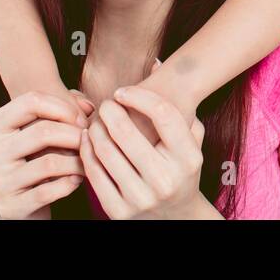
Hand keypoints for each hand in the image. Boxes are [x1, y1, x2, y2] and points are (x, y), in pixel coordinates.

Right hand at [0, 90, 88, 218]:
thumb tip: (88, 107)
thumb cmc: (37, 154)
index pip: (31, 101)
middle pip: (42, 131)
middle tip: (88, 141)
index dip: (64, 108)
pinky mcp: (9, 206)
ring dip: (77, 161)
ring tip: (86, 160)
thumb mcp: (45, 125)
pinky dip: (70, 183)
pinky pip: (48, 191)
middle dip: (75, 134)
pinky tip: (77, 179)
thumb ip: (67, 106)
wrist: (21, 200)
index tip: (82, 120)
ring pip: (49, 163)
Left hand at [80, 86, 208, 218]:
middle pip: (127, 131)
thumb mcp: (192, 141)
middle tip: (105, 103)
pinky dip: (87, 152)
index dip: (138, 96)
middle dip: (110, 110)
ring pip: (105, 150)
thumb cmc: (181, 169)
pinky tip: (88, 140)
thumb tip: (156, 62)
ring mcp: (141, 199)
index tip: (124, 91)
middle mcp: (166, 180)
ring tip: (95, 120)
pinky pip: (94, 173)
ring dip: (95, 129)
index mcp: (188, 159)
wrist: (176, 217)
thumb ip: (180, 105)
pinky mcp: (119, 212)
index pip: (163, 114)